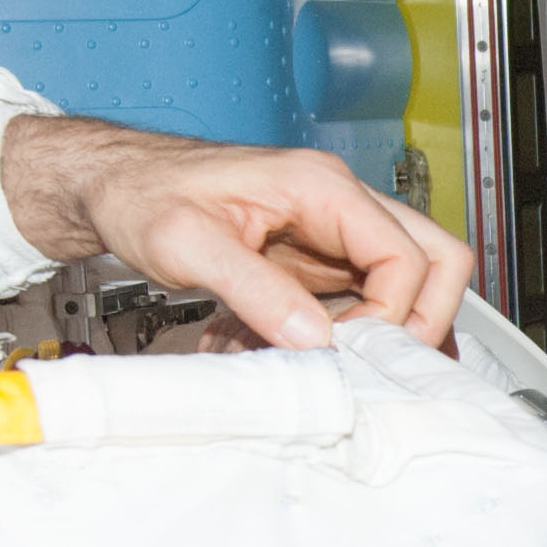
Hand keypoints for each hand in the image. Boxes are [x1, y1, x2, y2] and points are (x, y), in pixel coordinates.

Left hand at [1, 116, 471, 349]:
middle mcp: (339, 203)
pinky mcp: (313, 258)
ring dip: (373, 332)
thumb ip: (255, 291)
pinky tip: (286, 348)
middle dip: (419, 319)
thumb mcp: (188, 245)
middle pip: (435, 258)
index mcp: (322, 187)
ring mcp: (331, 231)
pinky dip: (335, 333)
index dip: (391, 314)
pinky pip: (355, 299)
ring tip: (320, 360)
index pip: (407, 256)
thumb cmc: (142, 193)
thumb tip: (314, 339)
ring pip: (402, 283)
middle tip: (373, 363)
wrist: (111, 184)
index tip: (346, 351)